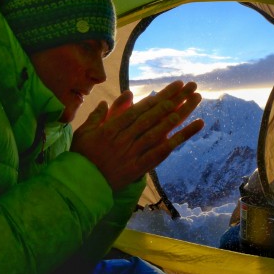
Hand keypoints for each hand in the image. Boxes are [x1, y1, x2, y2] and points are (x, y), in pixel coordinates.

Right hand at [71, 80, 203, 190]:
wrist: (81, 185)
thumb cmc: (81, 157)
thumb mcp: (84, 132)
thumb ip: (98, 114)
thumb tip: (112, 100)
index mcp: (111, 128)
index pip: (139, 109)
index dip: (157, 97)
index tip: (172, 87)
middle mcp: (124, 138)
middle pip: (153, 116)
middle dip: (172, 100)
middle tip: (189, 87)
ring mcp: (132, 153)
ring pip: (159, 131)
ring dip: (178, 116)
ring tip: (193, 102)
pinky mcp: (139, 167)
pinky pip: (160, 153)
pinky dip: (176, 141)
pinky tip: (189, 131)